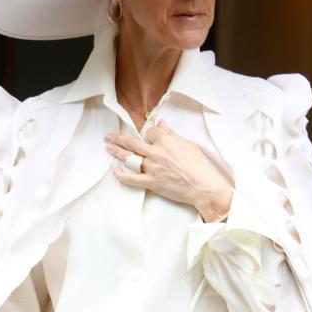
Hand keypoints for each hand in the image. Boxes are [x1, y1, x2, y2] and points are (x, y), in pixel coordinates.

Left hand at [104, 121, 232, 220]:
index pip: (149, 132)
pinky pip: (132, 179)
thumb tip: (162, 125)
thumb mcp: (188, 145)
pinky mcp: (151, 182)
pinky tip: (116, 171)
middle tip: (109, 136)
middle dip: (119, 138)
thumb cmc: (199, 166)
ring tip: (108, 147)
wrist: (203, 186)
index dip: (147, 133)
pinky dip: (122, 175)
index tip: (145, 135)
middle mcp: (156, 152)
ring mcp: (152, 168)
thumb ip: (172, 135)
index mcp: (166, 141)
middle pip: (132, 143)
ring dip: (117, 152)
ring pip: (130, 158)